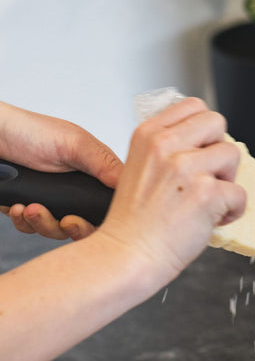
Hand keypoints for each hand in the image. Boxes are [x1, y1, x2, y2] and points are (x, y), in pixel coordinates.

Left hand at [0, 101, 122, 239]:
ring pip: (57, 230)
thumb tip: (131, 183)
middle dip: (74, 228)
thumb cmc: (27, 130)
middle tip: (66, 222)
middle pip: (86, 224)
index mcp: (92, 173)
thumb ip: (103, 164)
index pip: (110, 204)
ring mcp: (51, 200)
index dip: (105, 218)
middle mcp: (74, 189)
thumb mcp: (73, 143)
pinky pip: (31, 227)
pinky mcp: (28, 208)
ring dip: (43, 224)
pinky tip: (18, 206)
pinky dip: (24, 221)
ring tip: (30, 208)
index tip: (94, 221)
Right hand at [96, 97, 245, 283]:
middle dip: (218, 150)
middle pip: (217, 122)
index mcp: (148, 135)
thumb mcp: (139, 168)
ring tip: (208, 201)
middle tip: (207, 177)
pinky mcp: (206, 192)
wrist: (127, 255)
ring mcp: (186, 167)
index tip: (200, 153)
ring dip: (227, 181)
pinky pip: (240, 194)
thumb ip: (166, 149)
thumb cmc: (133, 223)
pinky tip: (212, 220)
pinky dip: (232, 210)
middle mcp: (166, 146)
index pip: (193, 106)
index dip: (204, 132)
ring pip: (232, 155)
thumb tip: (203, 143)